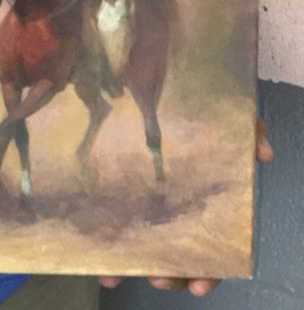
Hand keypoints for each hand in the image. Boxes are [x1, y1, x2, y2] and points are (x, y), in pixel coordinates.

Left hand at [99, 117, 273, 296]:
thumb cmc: (195, 110)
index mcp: (204, 200)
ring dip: (137, 266)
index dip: (209, 269)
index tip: (198, 285)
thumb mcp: (226, 119)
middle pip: (179, 254)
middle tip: (159, 280)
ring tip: (124, 274)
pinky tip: (102, 269)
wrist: (150, 80)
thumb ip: (249, 133)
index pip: (213, 244)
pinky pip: (115, 227)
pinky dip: (109, 253)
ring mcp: (148, 203)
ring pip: (147, 246)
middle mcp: (177, 208)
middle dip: (171, 274)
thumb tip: (265, 153)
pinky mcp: (120, 193)